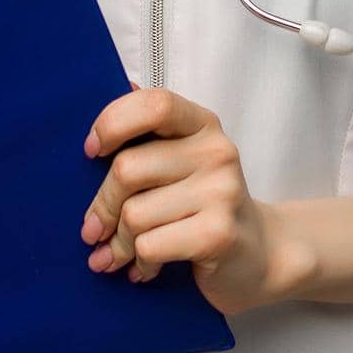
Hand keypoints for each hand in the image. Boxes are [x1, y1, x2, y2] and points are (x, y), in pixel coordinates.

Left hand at [79, 81, 289, 316]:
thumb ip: (152, 131)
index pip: (153, 105)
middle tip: (93, 231)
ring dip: (119, 243)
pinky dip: (139, 262)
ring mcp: (221, 192)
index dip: (112, 123)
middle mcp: (216, 152)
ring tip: (120, 255)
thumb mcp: (184, 159)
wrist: (261, 254)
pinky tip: (144, 268)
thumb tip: (121, 84)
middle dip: (102, 207)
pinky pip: (149, 246)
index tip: (91, 150)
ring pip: (134, 214)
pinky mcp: (218, 234)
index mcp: (203, 124)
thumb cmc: (206, 203)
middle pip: (127, 168)